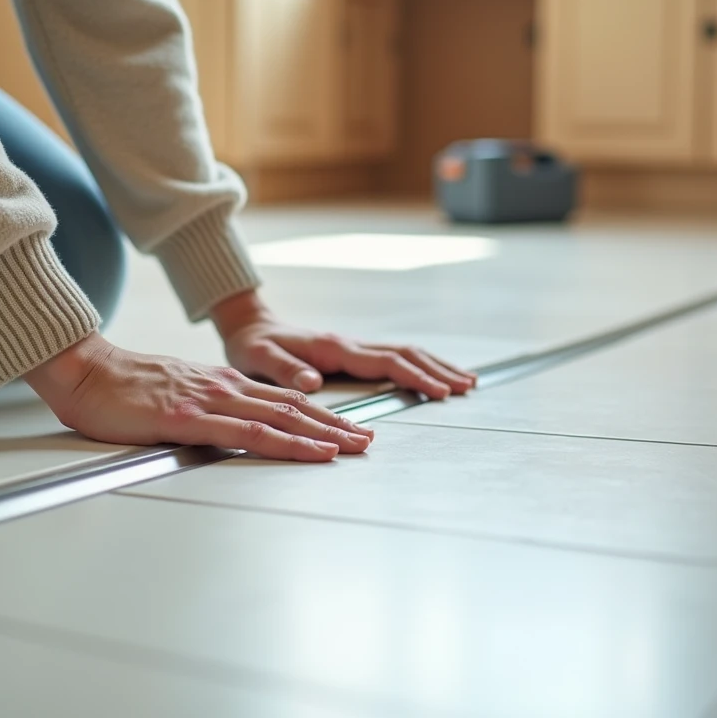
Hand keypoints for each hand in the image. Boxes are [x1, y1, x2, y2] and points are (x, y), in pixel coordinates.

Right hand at [24, 332, 373, 460]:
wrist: (83, 372)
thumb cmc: (120, 390)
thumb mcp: (173, 398)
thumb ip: (203, 412)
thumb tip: (224, 432)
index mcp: (221, 385)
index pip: (282, 400)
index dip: (320, 415)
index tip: (347, 430)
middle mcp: (224, 388)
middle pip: (293, 407)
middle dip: (335, 425)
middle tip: (367, 441)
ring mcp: (209, 401)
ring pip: (280, 417)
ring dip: (322, 433)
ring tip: (353, 447)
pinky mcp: (189, 418)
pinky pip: (247, 432)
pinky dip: (285, 442)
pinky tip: (307, 451)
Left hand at [212, 291, 477, 397]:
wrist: (249, 327)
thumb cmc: (252, 346)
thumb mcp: (258, 358)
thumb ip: (285, 370)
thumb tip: (313, 381)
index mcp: (334, 348)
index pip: (386, 362)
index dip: (416, 376)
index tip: (440, 391)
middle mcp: (349, 344)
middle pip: (406, 353)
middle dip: (439, 369)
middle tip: (467, 386)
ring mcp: (353, 346)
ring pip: (405, 352)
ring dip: (436, 365)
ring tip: (465, 381)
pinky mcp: (352, 352)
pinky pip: (394, 356)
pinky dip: (420, 364)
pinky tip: (433, 375)